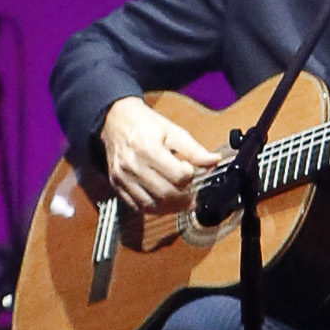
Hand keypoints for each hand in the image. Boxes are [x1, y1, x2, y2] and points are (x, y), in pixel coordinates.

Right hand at [101, 95, 211, 216]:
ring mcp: (123, 177)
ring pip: (152, 206)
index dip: (190, 177)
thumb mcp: (172, 130)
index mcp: (149, 148)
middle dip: (184, 198)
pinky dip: (154, 209)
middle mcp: (133, 165)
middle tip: (192, 194)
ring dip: (170, 208)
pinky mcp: (116, 185)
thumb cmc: (145, 124)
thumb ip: (194, 149)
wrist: (115, 120)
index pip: (178, 176)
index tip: (191, 171)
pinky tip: (163, 202)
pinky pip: (138, 207)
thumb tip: (214, 161)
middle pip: (165, 194)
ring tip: (180, 201)